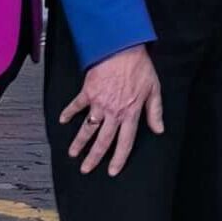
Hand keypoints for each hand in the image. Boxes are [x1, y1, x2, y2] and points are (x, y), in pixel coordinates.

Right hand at [60, 48, 162, 175]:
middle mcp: (114, 112)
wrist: (122, 49)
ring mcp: (99, 103)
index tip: (112, 171)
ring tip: (73, 153)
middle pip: (103, 140)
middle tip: (86, 169)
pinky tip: (62, 120)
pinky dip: (68, 113)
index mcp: (130, 113)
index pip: (125, 142)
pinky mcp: (88, 93)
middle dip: (94, 157)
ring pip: (88, 128)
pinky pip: (76, 106)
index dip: (119, 158)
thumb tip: (159, 129)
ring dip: (79, 142)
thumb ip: (155, 112)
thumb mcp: (154, 90)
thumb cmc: (140, 67)